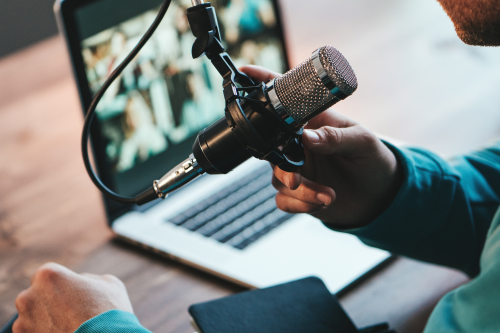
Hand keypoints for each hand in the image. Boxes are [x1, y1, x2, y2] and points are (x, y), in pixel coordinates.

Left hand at [14, 263, 133, 332]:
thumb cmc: (110, 312)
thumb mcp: (109, 284)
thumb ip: (88, 279)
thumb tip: (81, 282)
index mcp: (48, 275)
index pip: (46, 275)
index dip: (60, 284)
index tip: (72, 295)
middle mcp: (28, 296)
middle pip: (36, 296)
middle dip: (49, 302)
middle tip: (71, 312)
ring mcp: (23, 322)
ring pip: (32, 317)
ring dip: (45, 321)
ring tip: (69, 327)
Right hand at [240, 65, 402, 228]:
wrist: (380, 196)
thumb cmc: (373, 160)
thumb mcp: (362, 142)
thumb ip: (336, 137)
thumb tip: (307, 137)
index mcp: (312, 122)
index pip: (285, 101)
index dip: (263, 84)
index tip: (246, 72)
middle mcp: (299, 144)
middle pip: (272, 149)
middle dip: (282, 167)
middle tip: (296, 180)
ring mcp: (297, 168)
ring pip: (278, 179)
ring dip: (301, 191)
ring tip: (328, 195)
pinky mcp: (298, 193)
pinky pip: (284, 200)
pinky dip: (300, 205)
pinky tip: (323, 202)